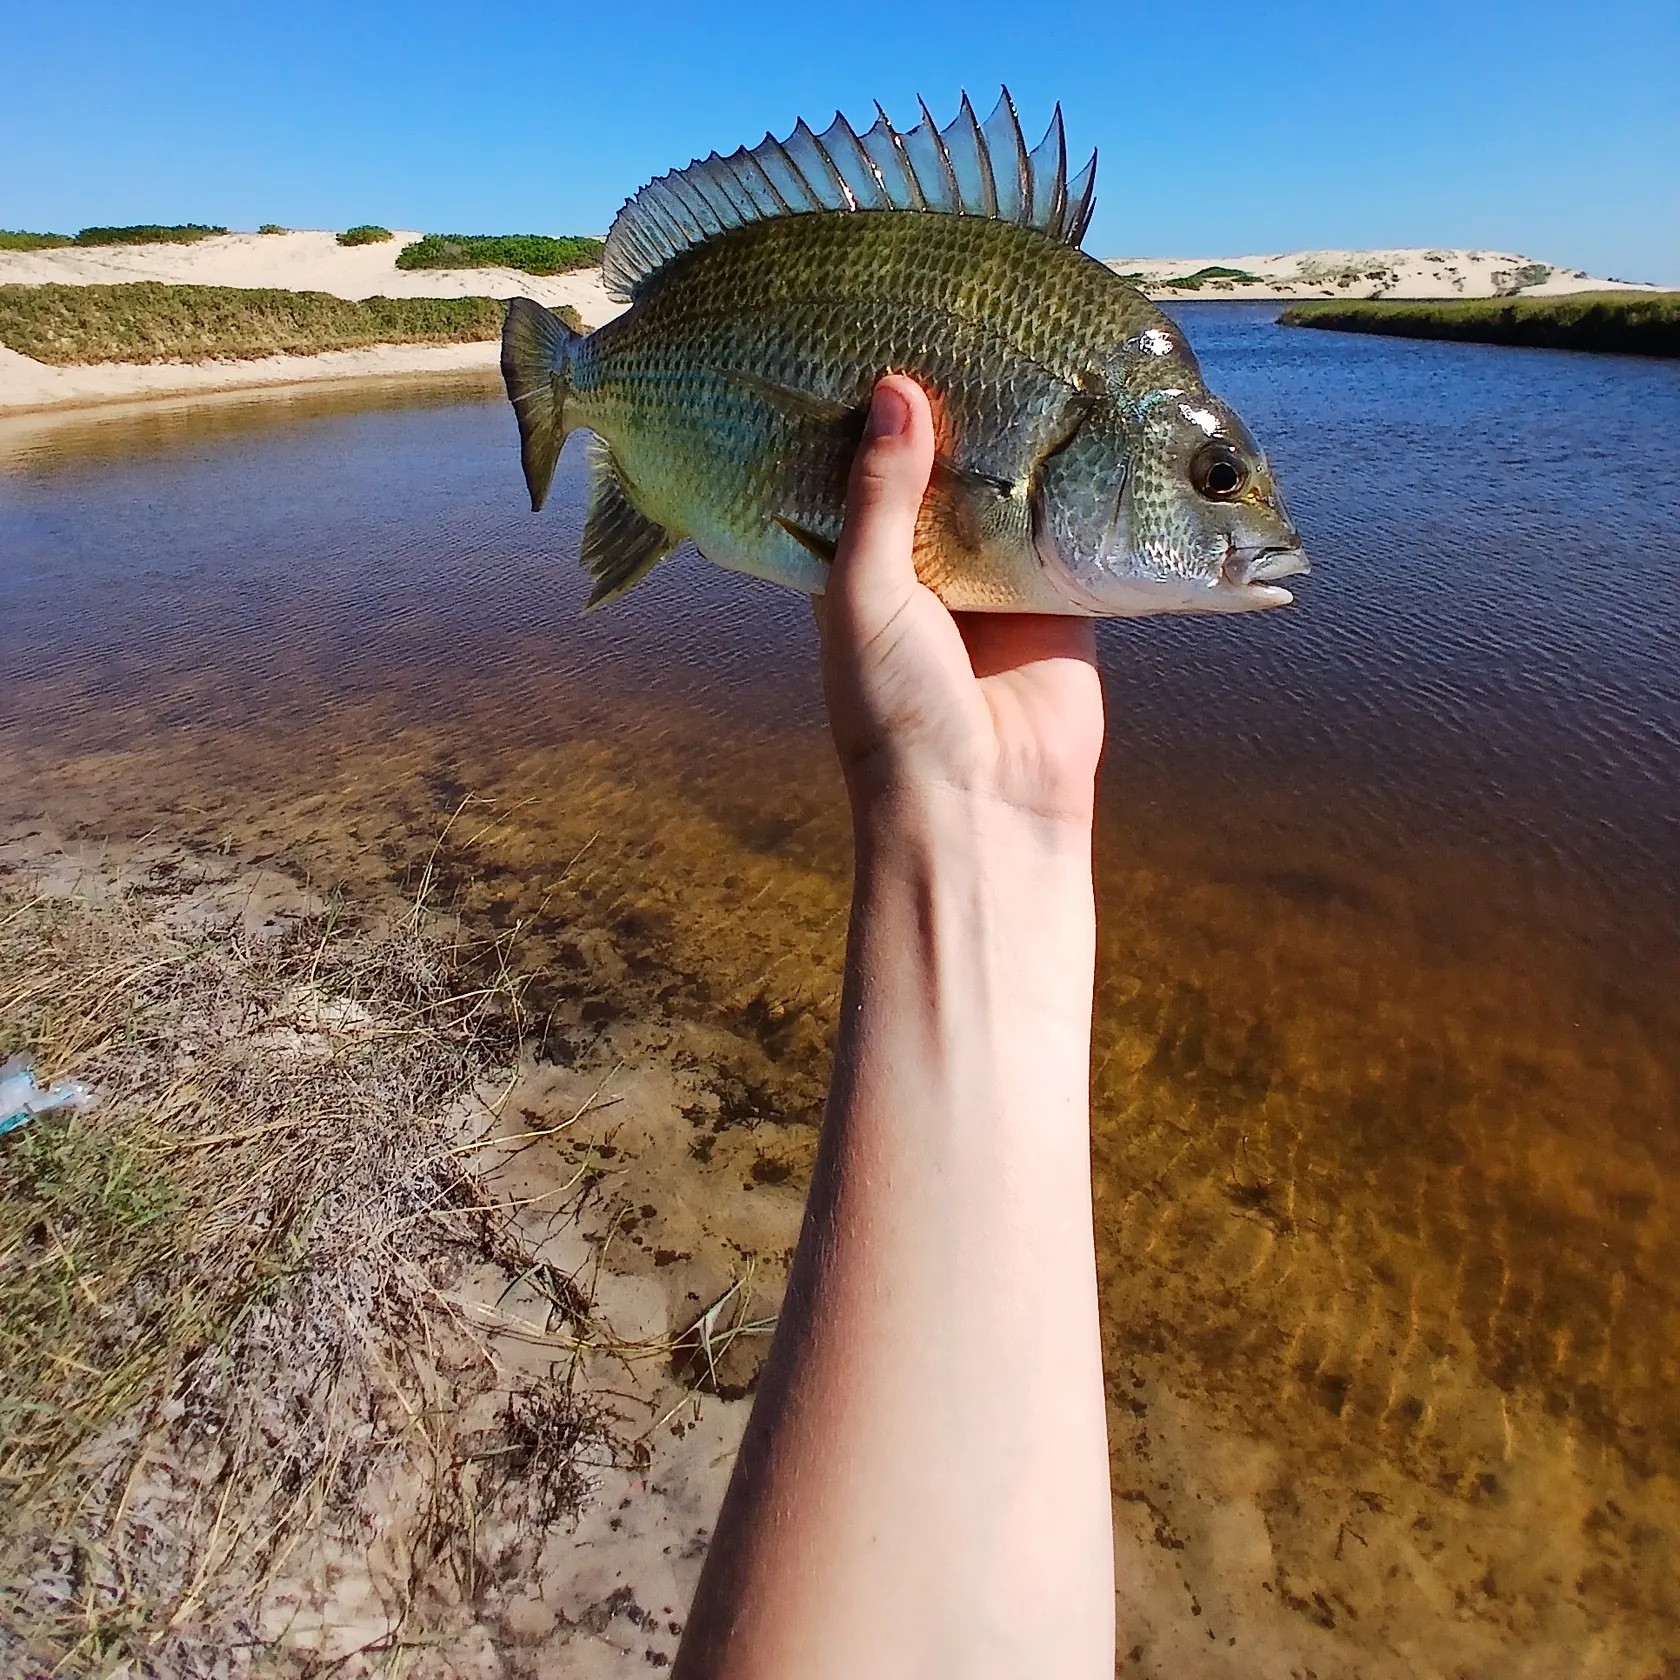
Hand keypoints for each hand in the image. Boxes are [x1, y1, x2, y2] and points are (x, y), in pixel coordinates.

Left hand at [816, 377, 1105, 827]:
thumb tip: (897, 389)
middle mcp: (928, 566)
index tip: (881, 338)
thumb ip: (880, 496)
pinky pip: (1075, 524)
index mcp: (861, 565)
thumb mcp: (864, 595)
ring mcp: (999, 578)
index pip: (863, 471)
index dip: (873, 415)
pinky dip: (1083, 480)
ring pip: (1009, 486)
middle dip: (954, 414)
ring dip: (1018, 435)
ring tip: (1021, 348)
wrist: (984, 808)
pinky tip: (1086, 411)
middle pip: (942, 470)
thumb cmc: (896, 712)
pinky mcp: (1065, 593)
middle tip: (965, 324)